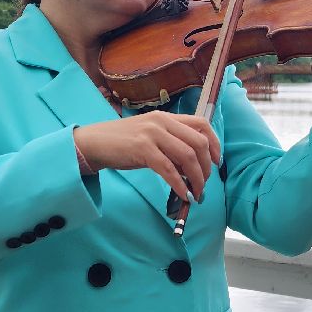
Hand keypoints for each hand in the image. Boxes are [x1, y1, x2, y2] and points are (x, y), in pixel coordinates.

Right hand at [73, 112, 221, 202]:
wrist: (94, 143)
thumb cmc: (123, 143)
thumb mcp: (151, 138)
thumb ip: (171, 145)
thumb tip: (191, 168)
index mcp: (167, 117)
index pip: (202, 124)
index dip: (215, 144)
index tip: (216, 162)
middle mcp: (162, 122)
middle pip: (199, 142)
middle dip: (206, 167)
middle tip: (203, 184)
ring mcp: (152, 134)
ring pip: (187, 156)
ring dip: (196, 178)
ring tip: (195, 193)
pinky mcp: (142, 149)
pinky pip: (169, 169)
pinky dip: (179, 184)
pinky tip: (183, 194)